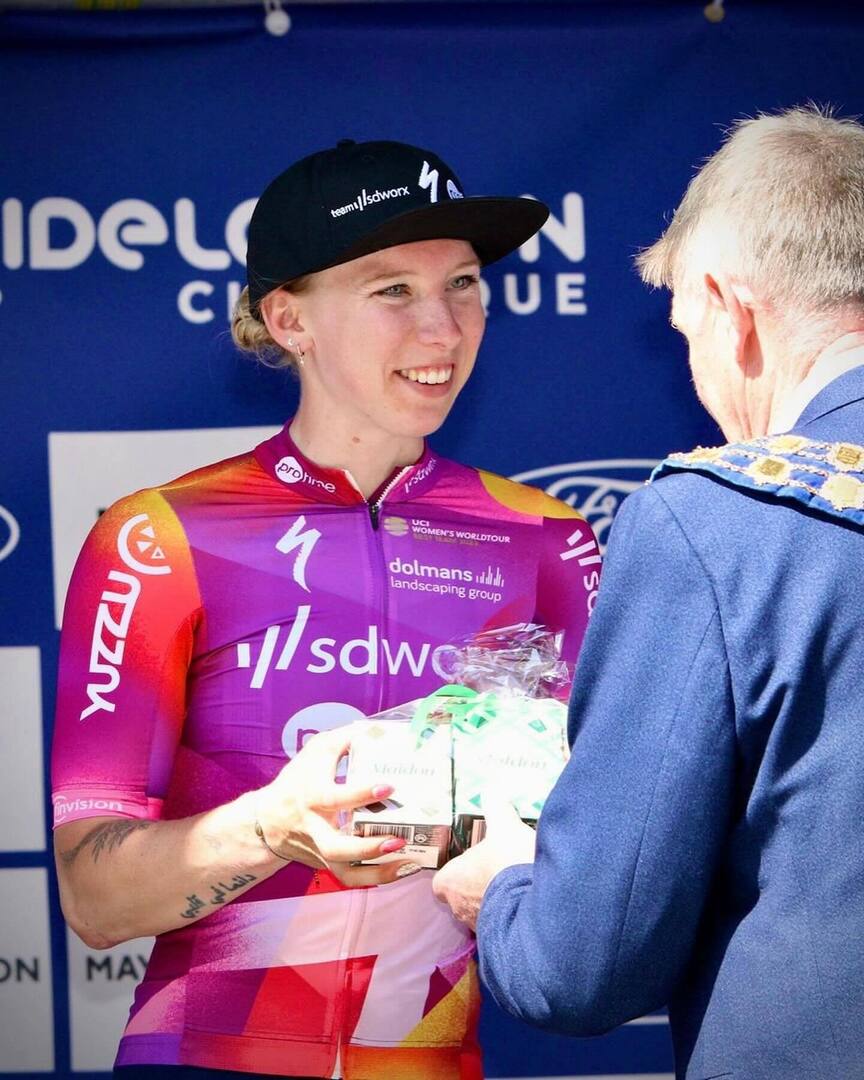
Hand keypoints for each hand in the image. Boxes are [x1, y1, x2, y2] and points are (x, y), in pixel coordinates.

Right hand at [255, 725, 412, 886]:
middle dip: (367, 847)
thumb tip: (375, 729)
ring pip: (346, 872)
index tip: (388, 787)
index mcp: (313, 797)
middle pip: (337, 847)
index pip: (335, 798)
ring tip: (408, 862)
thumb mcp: (315, 753)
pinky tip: (402, 868)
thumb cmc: (297, 781)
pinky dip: (376, 878)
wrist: (267, 821)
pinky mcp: (328, 864)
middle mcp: (316, 829)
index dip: (361, 794)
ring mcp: (322, 851)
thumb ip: (343, 739)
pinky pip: (352, 878)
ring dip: (378, 872)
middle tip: (398, 838)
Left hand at [432, 790, 536, 929]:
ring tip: (516, 885)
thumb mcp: (505, 826)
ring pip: (481, 913)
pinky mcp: (500, 939)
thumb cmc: (508, 862)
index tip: (473, 863)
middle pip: (461, 897)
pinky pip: (501, 925)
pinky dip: (511, 915)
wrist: (536, 902)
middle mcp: (458, 909)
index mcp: (449, 882)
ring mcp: (479, 927)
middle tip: (498, 871)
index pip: (443, 880)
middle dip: (478, 886)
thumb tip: (493, 791)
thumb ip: (497, 808)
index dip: (457, 872)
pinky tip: (527, 901)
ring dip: (495, 901)